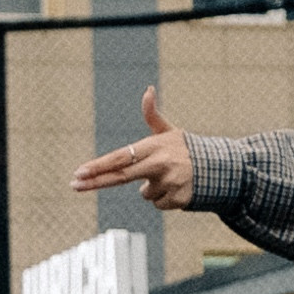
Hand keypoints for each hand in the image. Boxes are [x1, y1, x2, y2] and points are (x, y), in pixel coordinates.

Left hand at [71, 88, 195, 208]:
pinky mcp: (178, 199)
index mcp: (155, 146)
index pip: (121, 156)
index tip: (79, 171)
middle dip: (95, 181)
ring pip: (144, 193)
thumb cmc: (187, 149)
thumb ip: (153, 114)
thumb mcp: (170, 131)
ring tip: (170, 178)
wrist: (220, 169)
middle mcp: (160, 163)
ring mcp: (169, 182)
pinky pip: (158, 203)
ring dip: (152, 188)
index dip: (98, 165)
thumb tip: (148, 90)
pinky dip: (164, 198)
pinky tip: (177, 188)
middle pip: (121, 176)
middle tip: (73, 185)